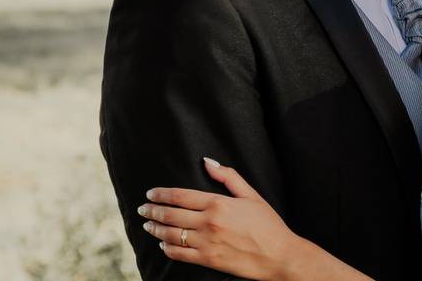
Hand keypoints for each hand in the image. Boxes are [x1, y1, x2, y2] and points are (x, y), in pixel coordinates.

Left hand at [138, 157, 294, 280]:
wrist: (279, 255)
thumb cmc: (268, 224)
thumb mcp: (252, 195)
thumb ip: (228, 177)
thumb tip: (207, 162)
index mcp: (218, 203)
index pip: (180, 196)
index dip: (161, 194)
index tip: (151, 193)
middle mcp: (209, 222)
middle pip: (170, 215)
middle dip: (152, 211)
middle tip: (142, 209)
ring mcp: (206, 243)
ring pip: (170, 235)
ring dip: (154, 229)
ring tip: (147, 225)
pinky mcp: (207, 260)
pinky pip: (179, 254)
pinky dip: (167, 248)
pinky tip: (163, 244)